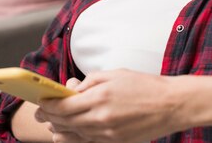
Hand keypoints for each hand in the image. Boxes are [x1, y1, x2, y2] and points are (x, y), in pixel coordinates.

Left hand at [36, 69, 183, 142]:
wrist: (171, 105)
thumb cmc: (143, 85)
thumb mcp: (112, 74)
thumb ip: (87, 82)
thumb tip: (70, 89)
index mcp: (99, 97)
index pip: (63, 106)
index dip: (48, 104)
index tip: (41, 101)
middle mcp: (100, 118)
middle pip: (65, 121)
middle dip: (49, 117)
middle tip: (40, 113)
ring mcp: (108, 134)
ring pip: (74, 135)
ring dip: (59, 129)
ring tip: (51, 124)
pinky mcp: (115, 142)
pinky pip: (88, 142)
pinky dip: (75, 137)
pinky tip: (69, 133)